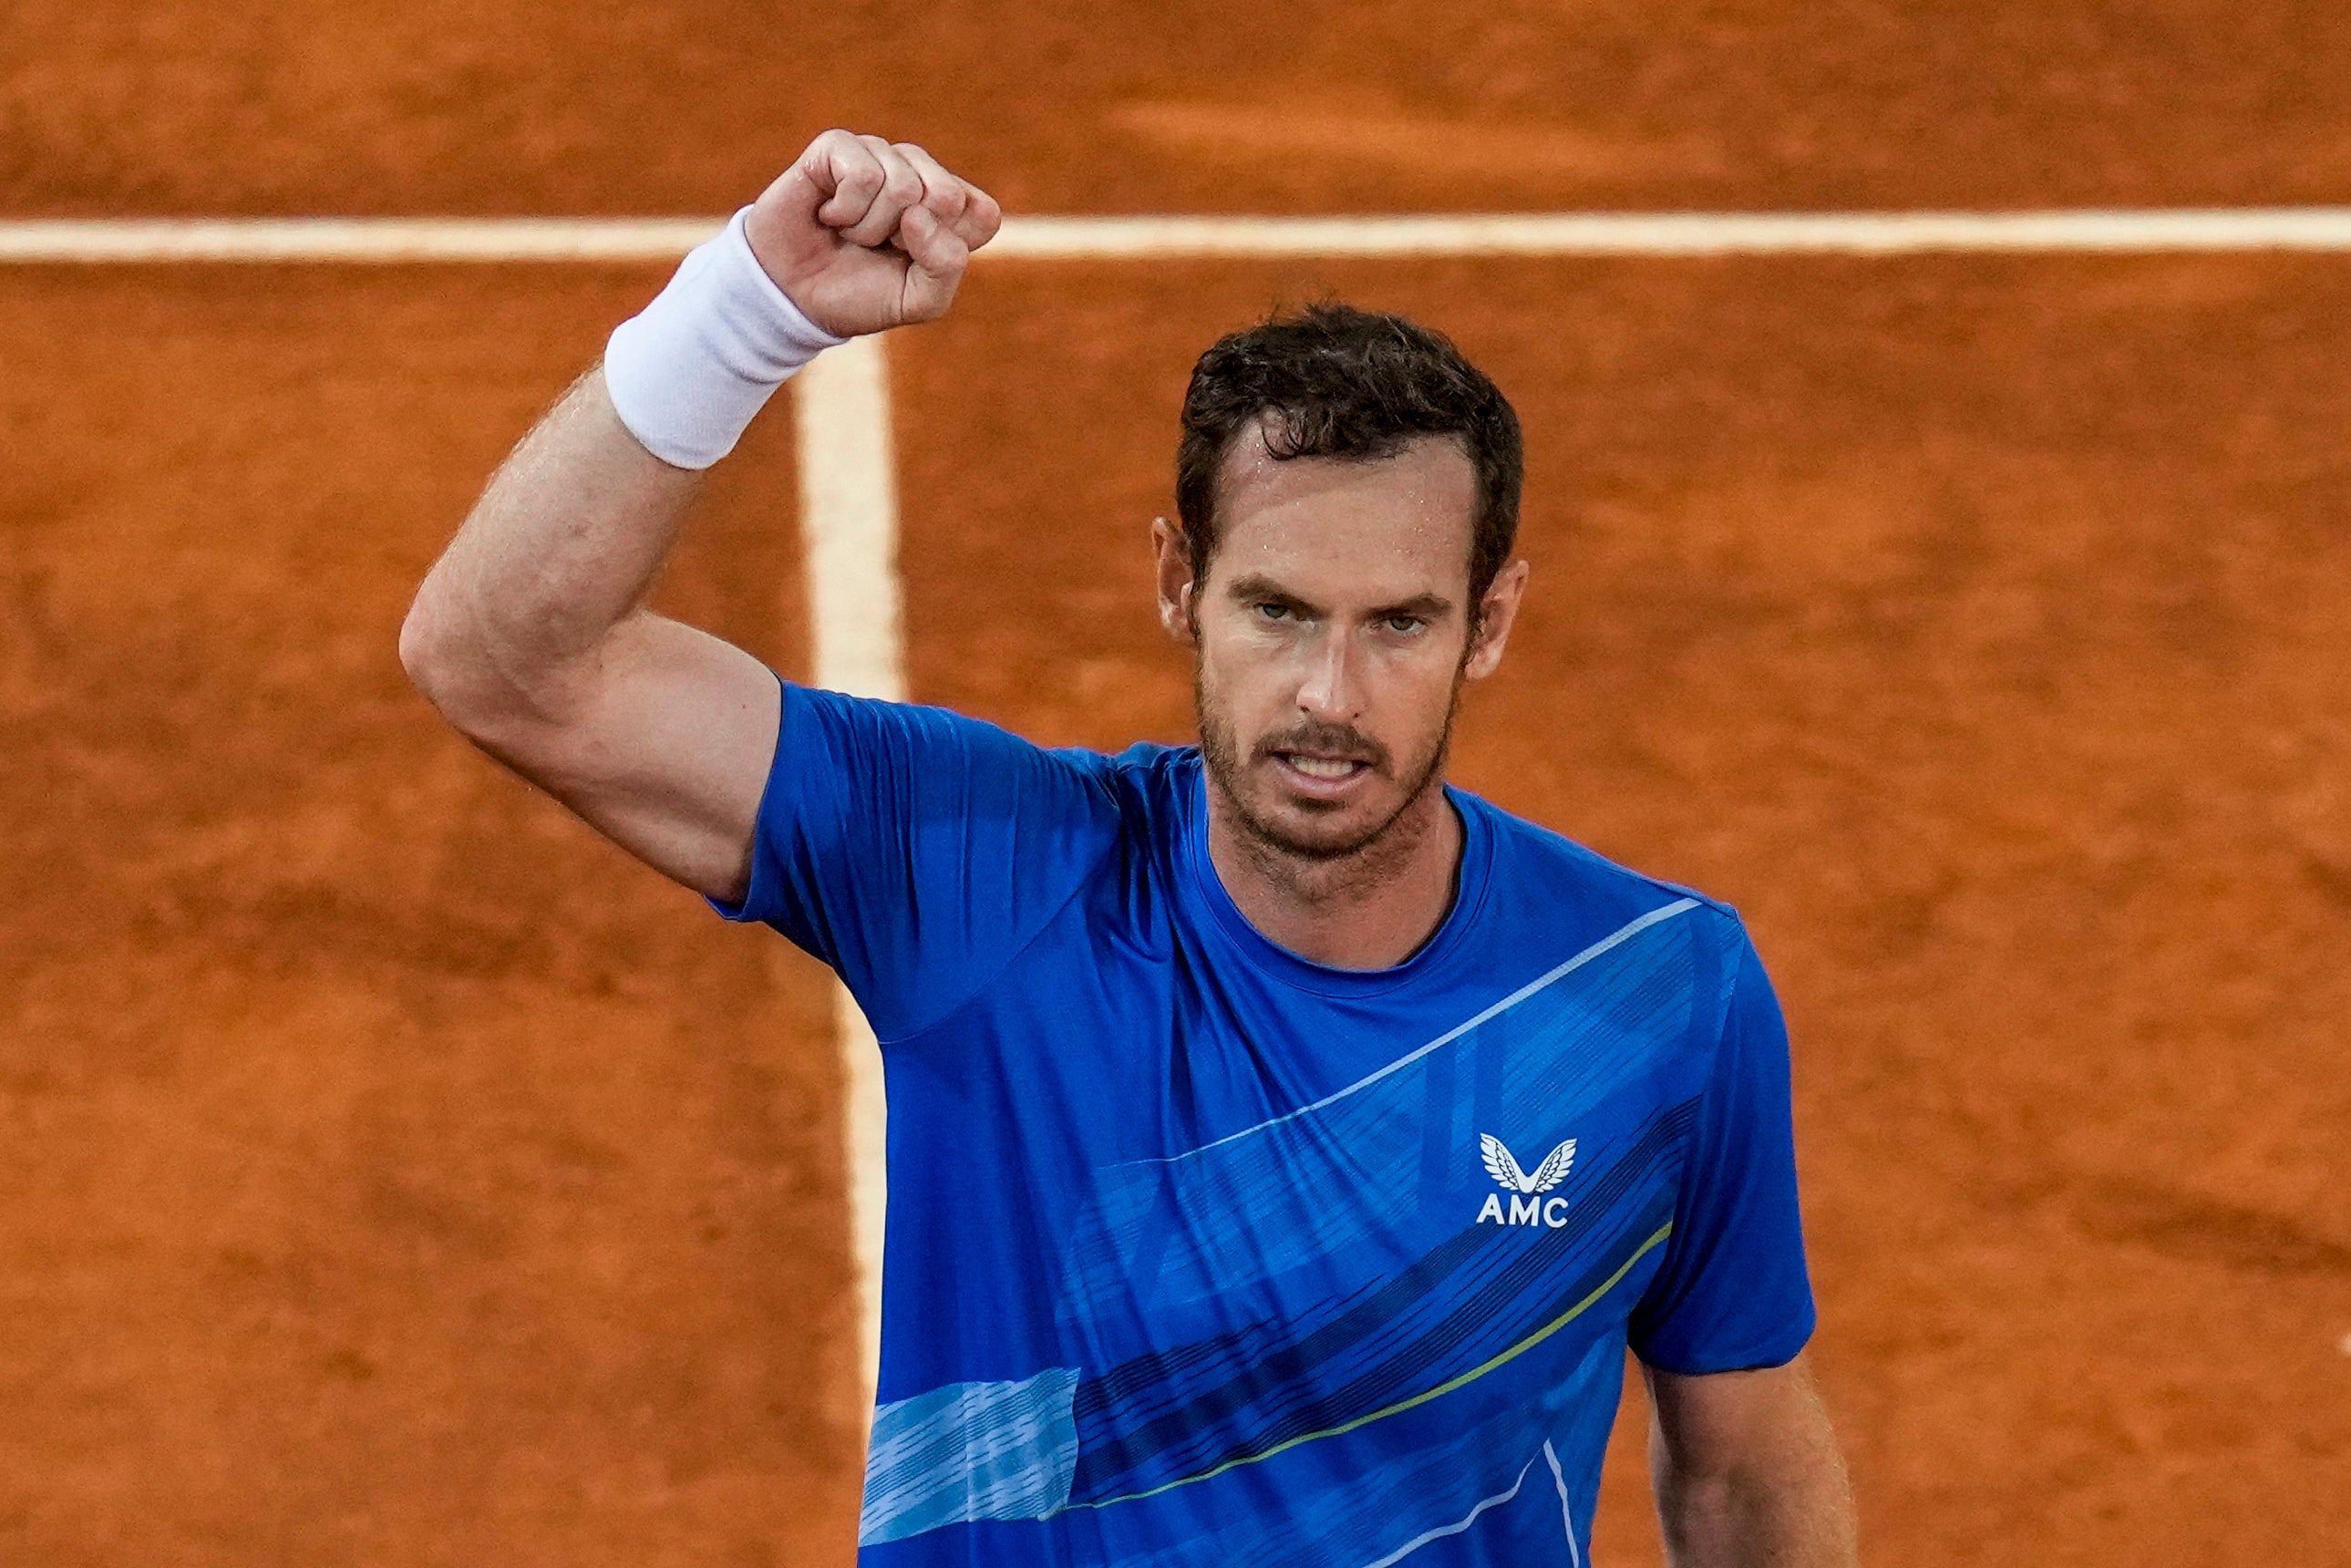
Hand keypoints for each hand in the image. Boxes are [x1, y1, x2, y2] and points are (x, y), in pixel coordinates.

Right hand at [742, 130, 1001, 338]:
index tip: (913, 263)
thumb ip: (945, 266)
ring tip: (849, 233)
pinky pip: (863, 173)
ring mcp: (879, 154)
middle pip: (946, 195)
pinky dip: (844, 209)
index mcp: (949, 208)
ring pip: (903, 185)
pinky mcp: (838, 146)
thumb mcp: (917, 300)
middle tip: (879, 247)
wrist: (791, 295)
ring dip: (869, 228)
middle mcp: (919, 173)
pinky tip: (828, 214)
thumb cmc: (858, 294)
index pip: (982, 214)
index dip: (947, 248)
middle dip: (907, 239)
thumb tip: (919, 212)